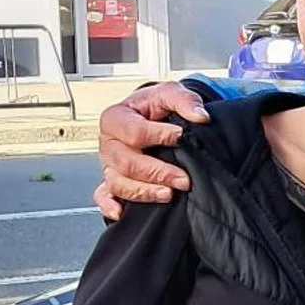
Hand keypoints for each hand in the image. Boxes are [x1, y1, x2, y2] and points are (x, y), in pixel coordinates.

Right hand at [93, 81, 207, 219]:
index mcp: (116, 117)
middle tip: (183, 179)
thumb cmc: (155, 106)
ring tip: (168, 194)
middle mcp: (108, 142)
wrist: (149, 116)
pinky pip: (103, 196)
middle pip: (126, 162)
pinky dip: (109, 206)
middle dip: (157, 173)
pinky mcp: (111, 181)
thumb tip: (200, 117)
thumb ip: (185, 100)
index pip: (134, 132)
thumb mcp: (170, 93)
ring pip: (118, 182)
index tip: (182, 137)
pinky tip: (121, 212)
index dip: (159, 136)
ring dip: (144, 191)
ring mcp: (108, 164)